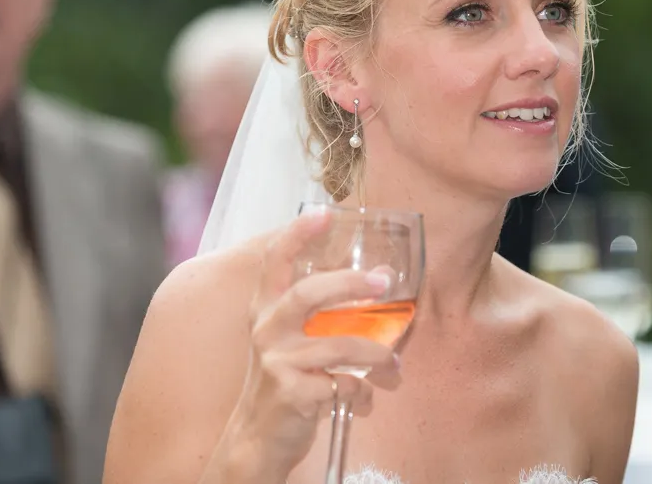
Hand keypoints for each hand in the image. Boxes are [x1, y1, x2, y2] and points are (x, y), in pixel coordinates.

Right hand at [223, 209, 402, 478]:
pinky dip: (361, 394)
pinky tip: (362, 400)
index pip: (274, 261)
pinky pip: (344, 385)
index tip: (323, 212)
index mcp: (267, 310)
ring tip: (392, 367)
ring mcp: (276, 362)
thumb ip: (330, 311)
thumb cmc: (287, 379)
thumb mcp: (296, 340)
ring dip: (376, 356)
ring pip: (340, 346)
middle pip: (308, 293)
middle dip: (350, 284)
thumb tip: (385, 277)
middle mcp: (267, 330)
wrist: (259, 438)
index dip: (297, 234)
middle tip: (384, 282)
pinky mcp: (291, 393)